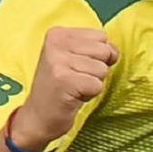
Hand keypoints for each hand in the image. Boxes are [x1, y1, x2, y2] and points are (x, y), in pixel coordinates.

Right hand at [11, 27, 118, 150]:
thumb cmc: (62, 88)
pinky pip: (97, 85)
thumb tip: (114, 52)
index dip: (96, 56)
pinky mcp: (63, 80)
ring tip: (73, 88)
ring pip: (102, 69)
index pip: (101, 36)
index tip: (76, 68)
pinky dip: (89, 95)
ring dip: (92, 83)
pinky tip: (72, 96)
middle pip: (104, 51)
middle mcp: (56, 43)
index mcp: (58, 33)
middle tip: (75, 79)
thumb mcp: (77, 59)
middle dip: (96, 70)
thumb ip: (98, 49)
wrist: (38, 117)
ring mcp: (58, 61)